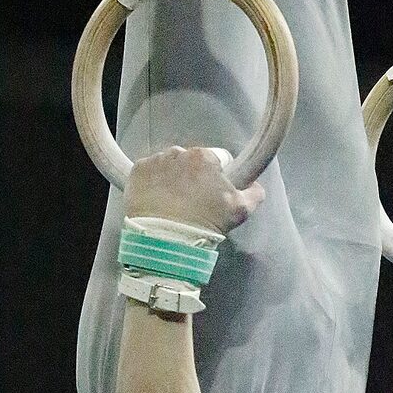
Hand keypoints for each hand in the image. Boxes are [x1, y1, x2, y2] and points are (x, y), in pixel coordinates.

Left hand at [124, 145, 265, 235]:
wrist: (165, 241)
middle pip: (192, 160)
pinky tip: (158, 199)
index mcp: (206, 156)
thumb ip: (254, 193)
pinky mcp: (136, 171)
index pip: (219, 158)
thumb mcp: (240, 211)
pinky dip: (153, 182)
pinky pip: (149, 171)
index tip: (215, 191)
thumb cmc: (205, 224)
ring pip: (170, 164)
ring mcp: (155, 160)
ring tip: (174, 201)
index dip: (220, 175)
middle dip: (195, 175)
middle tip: (195, 200)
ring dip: (174, 177)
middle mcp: (179, 151)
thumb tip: (256, 186)